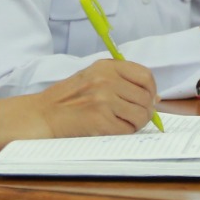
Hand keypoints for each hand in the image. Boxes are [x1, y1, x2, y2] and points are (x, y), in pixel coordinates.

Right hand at [0, 58, 156, 146]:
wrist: (43, 114)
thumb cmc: (68, 99)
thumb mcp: (93, 78)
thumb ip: (122, 82)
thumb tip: (156, 97)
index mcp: (106, 66)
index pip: (145, 75)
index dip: (151, 90)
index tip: (148, 98)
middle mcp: (106, 80)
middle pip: (145, 98)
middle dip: (144, 111)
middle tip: (133, 116)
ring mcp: (104, 99)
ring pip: (140, 115)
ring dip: (135, 123)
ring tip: (121, 123)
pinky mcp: (100, 119)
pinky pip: (127, 130)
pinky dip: (124, 132)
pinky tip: (111, 129)